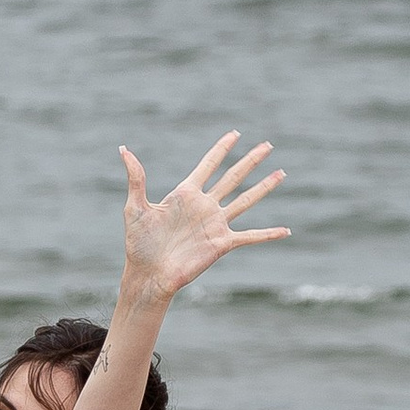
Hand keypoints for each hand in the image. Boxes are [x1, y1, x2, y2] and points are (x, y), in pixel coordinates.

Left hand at [117, 133, 289, 306]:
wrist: (148, 275)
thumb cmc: (138, 244)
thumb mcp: (135, 207)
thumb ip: (136, 178)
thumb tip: (124, 150)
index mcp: (185, 194)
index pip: (208, 165)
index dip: (222, 149)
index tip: (235, 134)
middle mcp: (204, 206)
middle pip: (233, 177)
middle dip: (250, 161)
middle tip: (268, 145)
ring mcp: (215, 224)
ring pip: (246, 200)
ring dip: (264, 187)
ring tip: (281, 173)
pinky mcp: (222, 243)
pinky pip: (250, 236)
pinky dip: (268, 234)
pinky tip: (286, 231)